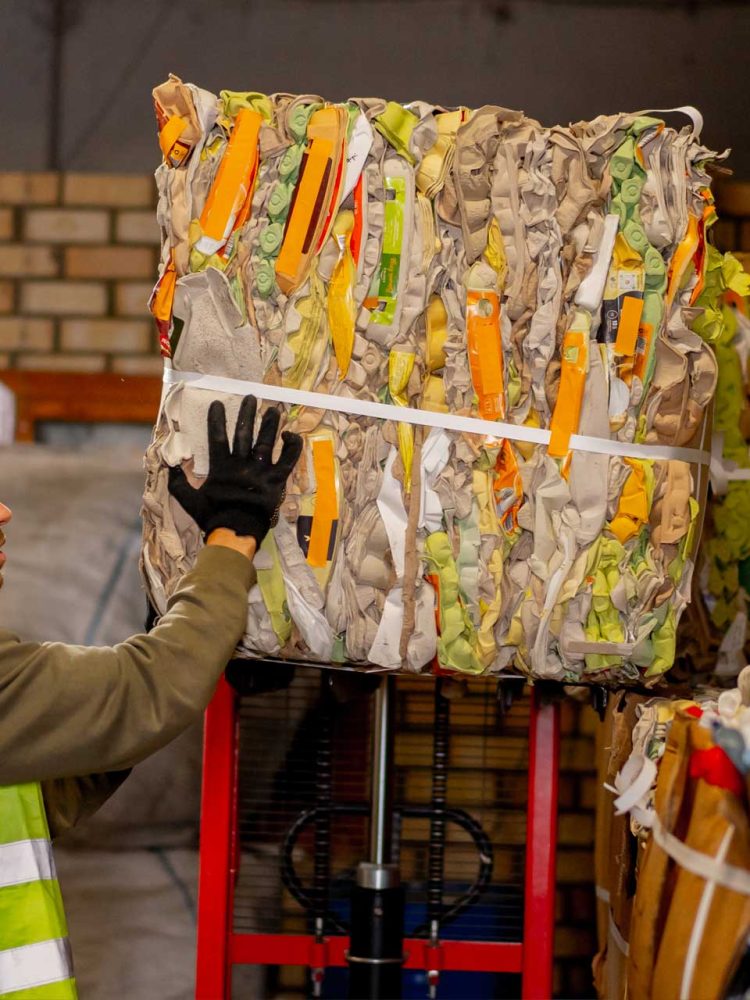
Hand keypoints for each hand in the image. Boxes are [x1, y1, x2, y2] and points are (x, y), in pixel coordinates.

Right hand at [168, 395, 301, 545]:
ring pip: (267, 441)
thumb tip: (168, 464)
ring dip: (270, 424)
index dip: (217, 419)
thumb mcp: (188, 500)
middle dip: (247, 414)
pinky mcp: (277, 480)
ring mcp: (261, 471)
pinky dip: (292, 447)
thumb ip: (177, 482)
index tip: (218, 404)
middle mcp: (242, 464)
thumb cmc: (212, 517)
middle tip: (251, 397)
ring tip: (273, 409)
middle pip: (244, 433)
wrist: (235, 534)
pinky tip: (291, 435)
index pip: (217, 437)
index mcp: (221, 467)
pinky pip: (289, 460)